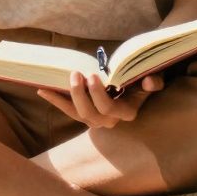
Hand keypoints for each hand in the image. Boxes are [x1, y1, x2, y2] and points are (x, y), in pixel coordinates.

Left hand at [36, 71, 165, 128]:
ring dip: (66, 97)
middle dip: (80, 94)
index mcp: (127, 112)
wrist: (136, 83)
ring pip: (77, 114)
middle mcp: (110, 121)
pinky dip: (55, 100)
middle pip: (91, 113)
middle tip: (77, 74)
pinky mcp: (84, 115)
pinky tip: (42, 90)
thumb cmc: (144, 79)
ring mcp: (96, 120)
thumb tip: (149, 81)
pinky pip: (68, 111)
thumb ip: (154, 81)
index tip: (92, 75)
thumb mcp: (154, 78)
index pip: (109, 108)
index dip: (98, 95)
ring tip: (60, 80)